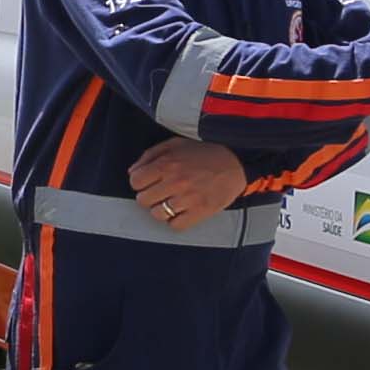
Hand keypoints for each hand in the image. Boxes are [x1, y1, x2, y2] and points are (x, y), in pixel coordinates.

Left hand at [128, 136, 250, 226]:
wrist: (237, 161)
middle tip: (161, 192)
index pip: (135, 181)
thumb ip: (150, 155)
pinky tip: (182, 211)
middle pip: (143, 200)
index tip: (149, 182)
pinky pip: (175, 226)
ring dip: (161, 209)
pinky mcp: (201, 212)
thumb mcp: (175, 144)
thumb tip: (132, 172)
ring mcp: (188, 199)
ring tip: (172, 202)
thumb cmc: (204, 152)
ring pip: (157, 214)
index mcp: (167, 164)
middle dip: (149, 196)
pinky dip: (176, 221)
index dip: (140, 182)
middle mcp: (175, 182)